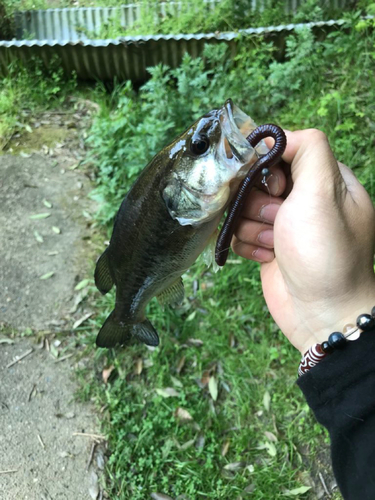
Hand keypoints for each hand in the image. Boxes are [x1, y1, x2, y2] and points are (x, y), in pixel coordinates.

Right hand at [232, 129, 374, 353]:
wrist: (321, 315)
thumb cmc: (324, 252)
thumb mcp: (323, 192)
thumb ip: (307, 150)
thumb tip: (274, 137)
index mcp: (326, 180)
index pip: (285, 149)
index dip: (270, 165)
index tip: (276, 188)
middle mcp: (305, 199)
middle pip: (258, 179)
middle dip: (259, 202)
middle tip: (276, 221)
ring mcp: (285, 224)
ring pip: (244, 207)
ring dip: (252, 227)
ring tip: (273, 245)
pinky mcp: (267, 246)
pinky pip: (240, 231)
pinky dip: (248, 244)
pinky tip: (267, 258)